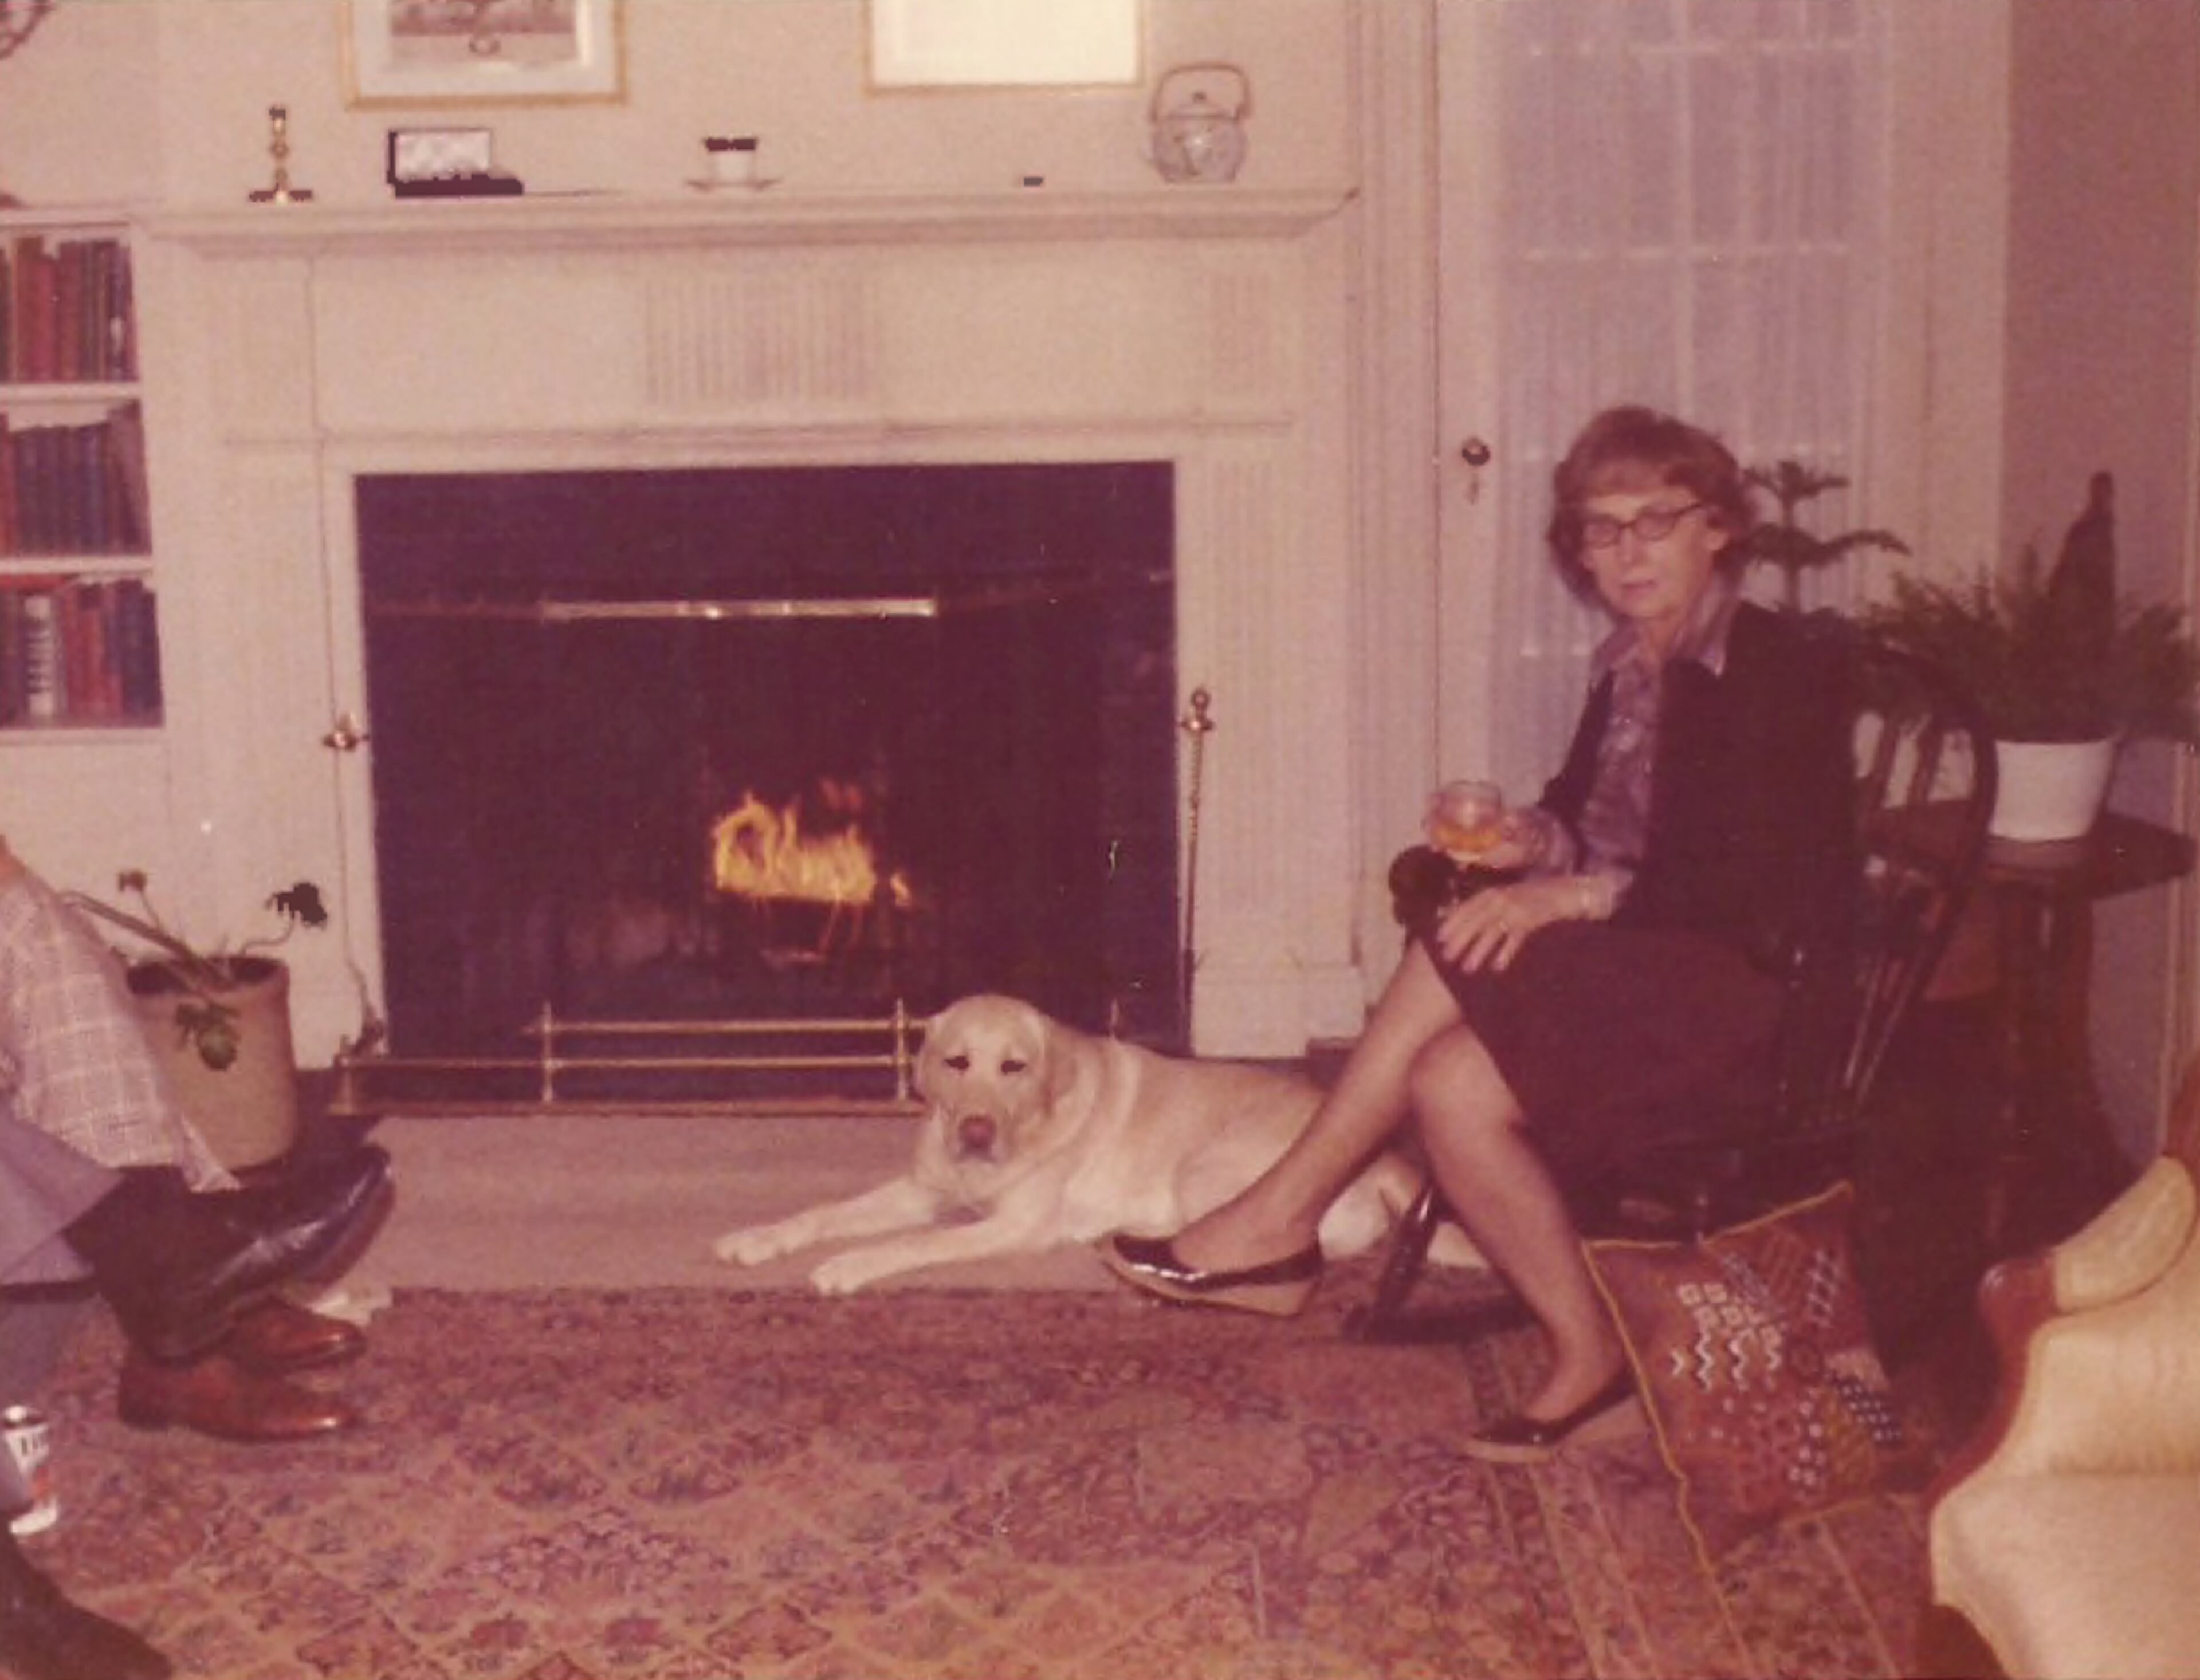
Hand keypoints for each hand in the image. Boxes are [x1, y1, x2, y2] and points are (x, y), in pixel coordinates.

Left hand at [1431, 876, 1582, 973]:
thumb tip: (1453, 915)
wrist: (1565, 892)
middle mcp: (1500, 898)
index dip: (1452, 923)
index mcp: (1491, 893)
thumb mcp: (1505, 896)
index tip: (1438, 939)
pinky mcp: (1531, 920)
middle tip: (1447, 958)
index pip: (1465, 908)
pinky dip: (1505, 953)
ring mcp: (1515, 909)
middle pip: (1475, 922)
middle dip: (1460, 940)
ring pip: (1491, 932)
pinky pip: (1515, 939)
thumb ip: (1483, 906)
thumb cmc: (1531, 896)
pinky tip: (1496, 967)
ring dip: (1478, 951)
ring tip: (1467, 968)